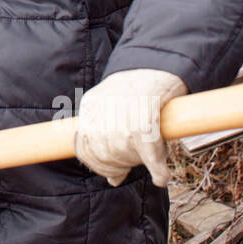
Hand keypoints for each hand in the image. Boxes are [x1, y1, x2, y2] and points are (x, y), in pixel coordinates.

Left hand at [74, 68, 186, 186]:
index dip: (97, 165)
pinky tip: (161, 177)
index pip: (82, 148)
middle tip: (134, 165)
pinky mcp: (145, 119)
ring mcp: (121, 116)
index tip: (111, 175)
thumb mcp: (112, 106)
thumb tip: (112, 180)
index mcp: (89, 107)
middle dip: (118, 166)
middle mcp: (101, 112)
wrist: (158, 63)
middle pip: (103, 154)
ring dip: (138, 163)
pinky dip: (157, 170)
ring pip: (124, 154)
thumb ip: (107, 139)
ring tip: (152, 160)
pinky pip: (149, 153)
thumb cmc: (136, 88)